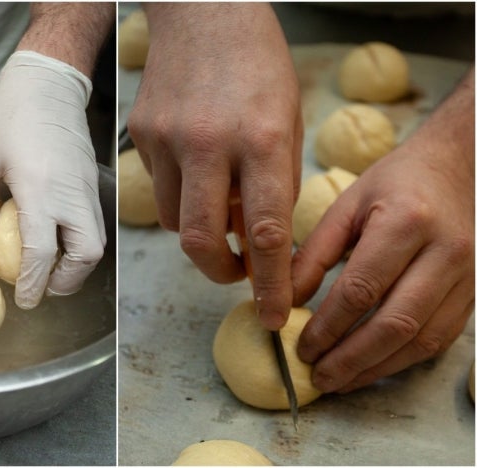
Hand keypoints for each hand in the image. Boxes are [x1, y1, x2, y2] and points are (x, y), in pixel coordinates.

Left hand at [0, 52, 105, 309]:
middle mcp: (71, 195)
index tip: (24, 300)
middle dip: (66, 281)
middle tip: (44, 288)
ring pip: (97, 243)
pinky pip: (96, 225)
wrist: (48, 84)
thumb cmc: (10, 117)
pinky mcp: (94, 183)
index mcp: (39, 189)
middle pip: (84, 255)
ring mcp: (87, 189)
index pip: (42, 251)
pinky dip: (82, 244)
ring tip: (53, 270)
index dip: (33, 282)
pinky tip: (61, 242)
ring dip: (77, 266)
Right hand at [127, 3, 302, 328]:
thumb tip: (257, 236)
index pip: (267, 232)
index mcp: (260, 138)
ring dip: (199, 229)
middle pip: (202, 239)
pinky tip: (194, 166)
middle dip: (220, 272)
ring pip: (175, 220)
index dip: (272, 283)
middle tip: (236, 274)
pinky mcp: (140, 134)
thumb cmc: (258, 62)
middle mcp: (208, 142)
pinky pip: (159, 187)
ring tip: (218, 203)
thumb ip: (275, 180)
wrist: (203, 11)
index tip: (276, 314)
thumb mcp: (287, 118)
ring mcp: (166, 139)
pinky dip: (180, 193)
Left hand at [292, 69, 474, 392]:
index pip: (361, 289)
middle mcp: (444, 252)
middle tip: (317, 377)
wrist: (460, 167)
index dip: (328, 326)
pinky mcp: (474, 292)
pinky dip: (403, 359)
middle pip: (394, 323)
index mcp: (406, 222)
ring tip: (339, 381)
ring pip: (421, 340)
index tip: (301, 347)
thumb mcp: (347, 205)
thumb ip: (314, 253)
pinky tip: (372, 367)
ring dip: (376, 368)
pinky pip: (440, 338)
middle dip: (351, 359)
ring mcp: (467, 275)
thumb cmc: (396, 183)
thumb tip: (287, 301)